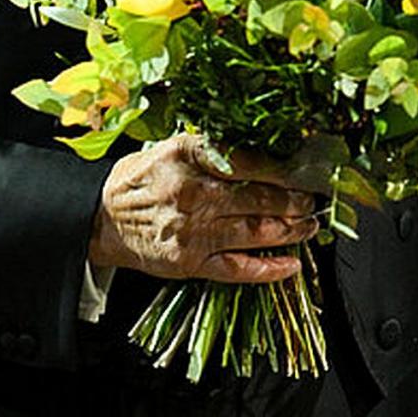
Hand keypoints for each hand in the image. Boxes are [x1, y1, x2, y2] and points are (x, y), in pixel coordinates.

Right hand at [88, 134, 318, 281]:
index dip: (284, 166)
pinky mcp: (191, 263)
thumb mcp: (173, 147)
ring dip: (291, 230)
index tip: (307, 168)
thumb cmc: (145, 177)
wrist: (103, 218)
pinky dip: (269, 269)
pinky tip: (292, 264)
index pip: (249, 159)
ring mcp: (193, 231)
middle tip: (314, 198)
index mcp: (189, 156)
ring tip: (310, 226)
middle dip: (295, 199)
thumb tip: (268, 148)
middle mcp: (193, 193)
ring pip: (256, 231)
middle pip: (259, 196)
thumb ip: (215, 147)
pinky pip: (238, 269)